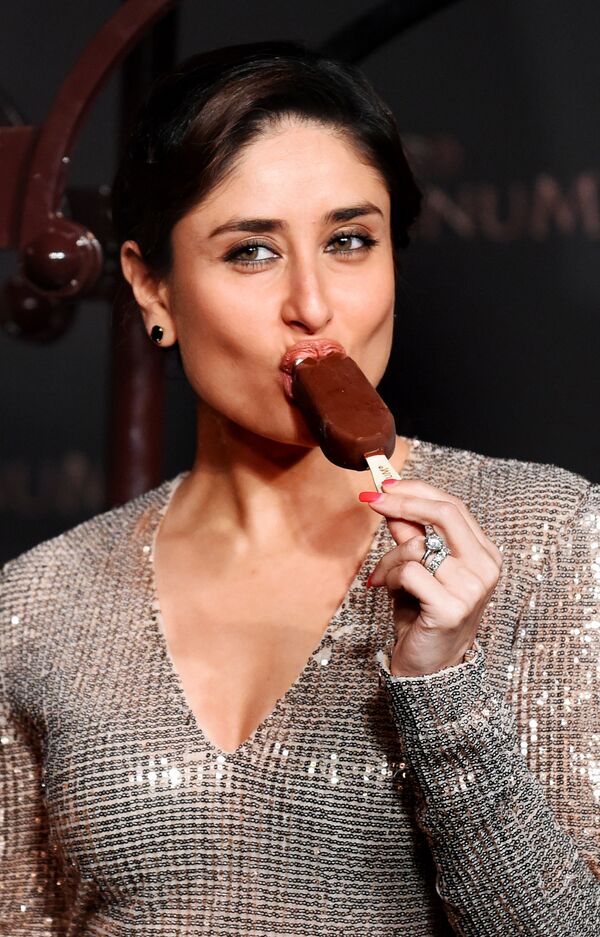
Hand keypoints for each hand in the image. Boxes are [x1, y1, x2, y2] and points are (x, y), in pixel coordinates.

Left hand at [360, 479, 501, 676]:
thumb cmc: (422, 616)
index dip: (417, 490)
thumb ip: (411, 536)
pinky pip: (410, 572)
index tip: (384, 485)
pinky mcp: (452, 607)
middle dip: (402, 502)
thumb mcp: (417, 569)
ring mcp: (472, 588)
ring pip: (419, 547)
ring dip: (388, 559)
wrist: (428, 669)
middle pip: (445, 513)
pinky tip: (388, 592)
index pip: (453, 506)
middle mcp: (485, 567)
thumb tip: (391, 501)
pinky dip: (390, 578)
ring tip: (381, 578)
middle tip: (372, 500)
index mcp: (483, 553)